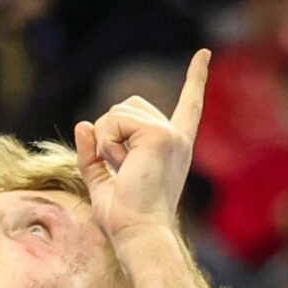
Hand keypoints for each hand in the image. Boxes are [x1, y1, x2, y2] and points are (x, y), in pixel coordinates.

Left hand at [74, 50, 208, 242]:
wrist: (137, 232)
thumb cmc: (123, 217)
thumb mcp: (102, 181)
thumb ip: (92, 154)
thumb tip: (83, 124)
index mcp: (171, 146)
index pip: (186, 105)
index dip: (195, 78)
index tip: (203, 54)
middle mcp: (176, 136)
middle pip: (127, 106)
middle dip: (108, 134)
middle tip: (121, 169)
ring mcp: (170, 133)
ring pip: (116, 112)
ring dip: (106, 141)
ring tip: (121, 168)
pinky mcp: (159, 134)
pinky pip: (114, 122)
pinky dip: (107, 144)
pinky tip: (121, 164)